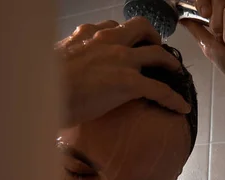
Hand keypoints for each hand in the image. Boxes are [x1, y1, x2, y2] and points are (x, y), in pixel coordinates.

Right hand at [56, 17, 190, 126]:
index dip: (125, 35)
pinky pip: (160, 89)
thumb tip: (69, 69)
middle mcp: (108, 40)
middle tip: (156, 49)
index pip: (113, 26)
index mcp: (89, 34)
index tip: (127, 44)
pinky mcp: (129, 83)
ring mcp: (121, 60)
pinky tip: (181, 107)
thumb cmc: (43, 83)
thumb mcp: (54, 59)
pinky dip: (173, 99)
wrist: (43, 94)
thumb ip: (69, 56)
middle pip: (141, 28)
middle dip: (153, 37)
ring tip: (176, 71)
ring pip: (157, 54)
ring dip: (170, 62)